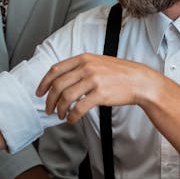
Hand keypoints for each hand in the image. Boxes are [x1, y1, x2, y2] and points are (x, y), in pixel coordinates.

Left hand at [35, 53, 162, 122]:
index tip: (40, 93)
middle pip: (58, 85)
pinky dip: (72, 116)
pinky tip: (72, 119)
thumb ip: (81, 67)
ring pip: (66, 97)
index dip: (44, 83)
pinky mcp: (100, 94)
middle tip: (48, 109)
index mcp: (84, 58)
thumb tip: (62, 79)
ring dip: (60, 109)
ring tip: (61, 115)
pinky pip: (79, 108)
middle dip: (49, 100)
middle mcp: (87, 67)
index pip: (55, 70)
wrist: (140, 80)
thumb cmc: (120, 73)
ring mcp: (94, 80)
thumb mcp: (98, 62)